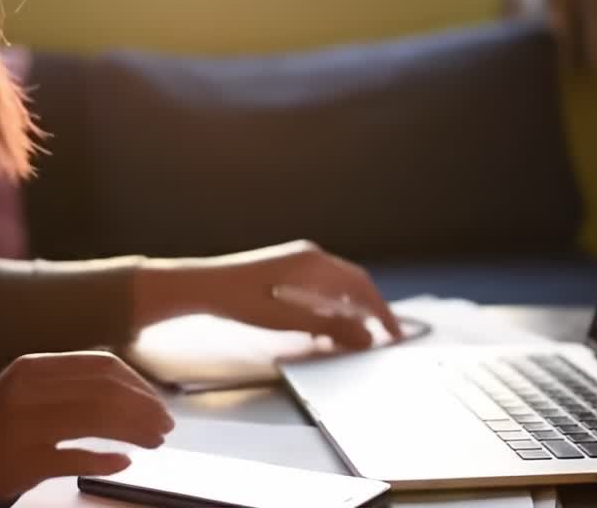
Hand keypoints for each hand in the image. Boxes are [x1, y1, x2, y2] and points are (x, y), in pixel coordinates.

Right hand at [0, 352, 173, 507]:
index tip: (158, 401)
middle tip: (166, 425)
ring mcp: (25, 425)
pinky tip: (125, 463)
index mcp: (31, 368)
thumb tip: (121, 394)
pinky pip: (79, 457)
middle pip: (108, 390)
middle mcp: (29, 389)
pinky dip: (108, 459)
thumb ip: (59, 387)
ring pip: (101, 418)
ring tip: (155, 443)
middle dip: (146, 408)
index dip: (138, 384)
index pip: (102, 365)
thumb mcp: (15, 394)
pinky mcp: (21, 462)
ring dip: (137, 431)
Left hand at [138, 240, 401, 349]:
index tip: (394, 334)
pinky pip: (321, 288)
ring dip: (350, 311)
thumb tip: (366, 337)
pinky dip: (331, 308)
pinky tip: (325, 329)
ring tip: (355, 339)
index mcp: (314, 263)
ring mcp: (299, 261)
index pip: (361, 286)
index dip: (381, 312)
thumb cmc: (239, 300)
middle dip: (370, 311)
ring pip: (338, 287)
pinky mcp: (287, 270)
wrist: (203, 286)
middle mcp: (311, 257)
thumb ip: (329, 327)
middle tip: (384, 338)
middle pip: (354, 284)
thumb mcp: (286, 319)